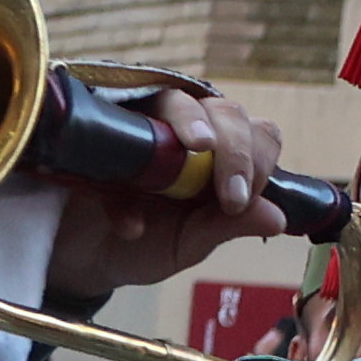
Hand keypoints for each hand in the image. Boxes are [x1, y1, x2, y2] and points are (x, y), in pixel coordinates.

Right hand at [39, 88, 289, 299]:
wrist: (83, 259)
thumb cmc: (143, 245)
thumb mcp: (188, 244)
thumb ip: (227, 228)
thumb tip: (278, 217)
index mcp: (218, 158)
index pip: (256, 134)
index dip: (257, 159)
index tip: (241, 199)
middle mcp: (186, 132)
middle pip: (224, 110)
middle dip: (233, 147)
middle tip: (230, 195)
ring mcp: (142, 125)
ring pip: (176, 101)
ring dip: (191, 123)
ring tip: (197, 149)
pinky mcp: (99, 130)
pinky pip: (118, 130)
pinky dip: (126, 181)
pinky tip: (128, 224)